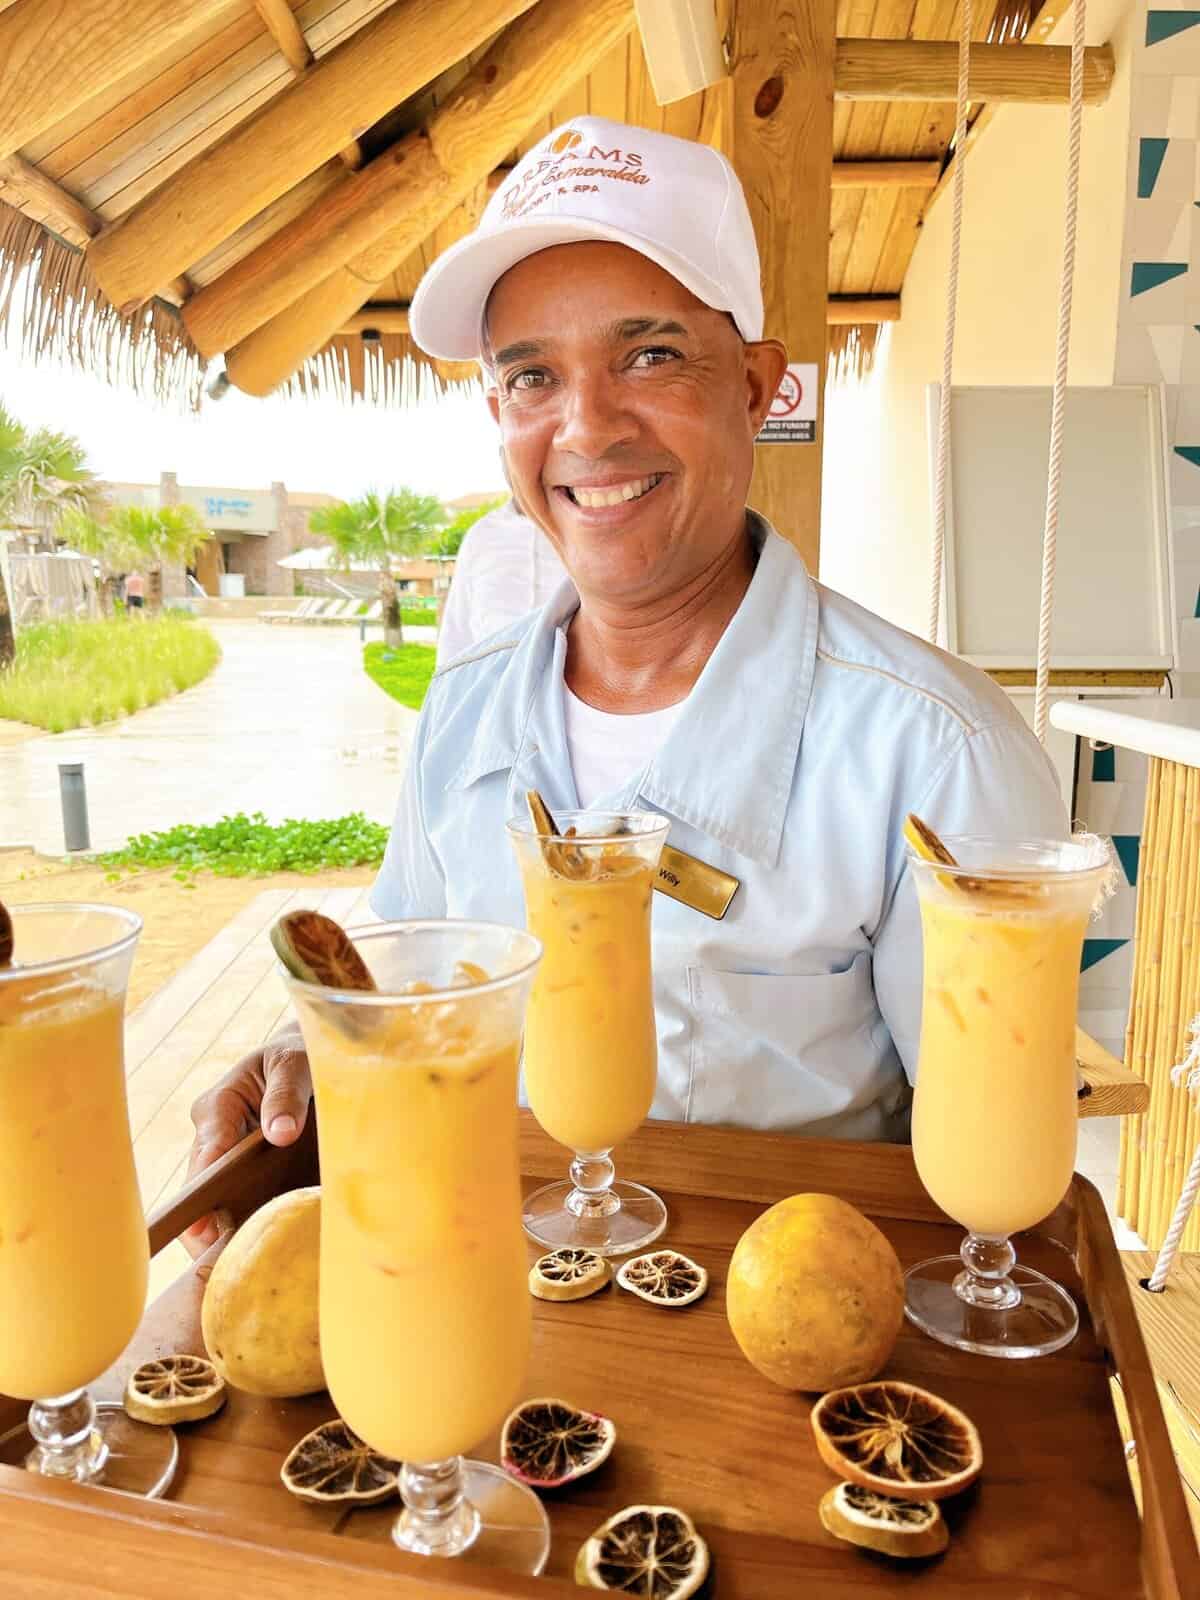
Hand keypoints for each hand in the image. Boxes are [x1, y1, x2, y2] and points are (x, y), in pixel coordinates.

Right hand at [181, 1024, 311, 1258]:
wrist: (304, 1057)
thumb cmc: (297, 1055)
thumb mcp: (295, 1063)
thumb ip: (287, 1094)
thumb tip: (280, 1134)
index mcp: (219, 1104)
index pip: (207, 1152)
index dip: (203, 1191)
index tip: (204, 1228)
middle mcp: (213, 1132)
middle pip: (202, 1186)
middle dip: (208, 1224)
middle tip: (223, 1263)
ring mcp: (224, 1153)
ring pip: (214, 1199)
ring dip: (225, 1229)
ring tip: (239, 1266)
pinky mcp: (240, 1169)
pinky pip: (235, 1199)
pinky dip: (244, 1222)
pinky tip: (255, 1249)